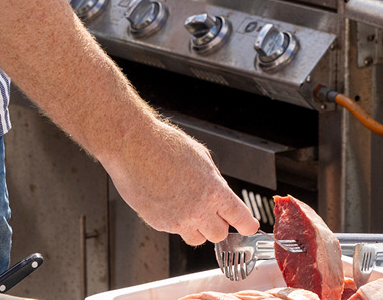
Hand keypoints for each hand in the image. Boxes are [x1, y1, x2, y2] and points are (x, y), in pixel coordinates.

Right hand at [102, 117, 259, 245]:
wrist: (133, 146)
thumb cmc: (163, 144)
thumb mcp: (200, 156)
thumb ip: (213, 179)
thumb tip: (217, 191)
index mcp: (213, 191)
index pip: (240, 218)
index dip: (247, 224)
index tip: (249, 226)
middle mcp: (198, 210)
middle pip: (219, 235)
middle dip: (218, 224)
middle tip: (212, 212)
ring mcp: (177, 220)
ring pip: (197, 238)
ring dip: (197, 227)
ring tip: (187, 206)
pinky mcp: (159, 224)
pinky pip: (174, 230)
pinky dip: (175, 221)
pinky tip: (168, 201)